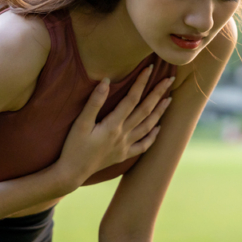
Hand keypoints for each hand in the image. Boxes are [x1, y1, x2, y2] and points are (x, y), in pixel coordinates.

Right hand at [57, 66, 173, 188]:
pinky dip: (152, 136)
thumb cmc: (73, 146)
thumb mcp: (81, 123)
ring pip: (148, 126)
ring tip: (169, 99)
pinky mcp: (123, 155)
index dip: (141, 82)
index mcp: (113, 125)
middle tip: (170, 79)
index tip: (150, 68)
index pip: (132, 99)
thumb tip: (106, 81)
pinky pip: (143, 145)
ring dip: (160, 112)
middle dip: (158, 93)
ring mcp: (125, 146)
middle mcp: (123, 135)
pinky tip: (158, 128)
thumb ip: (94, 102)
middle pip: (145, 110)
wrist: (72, 173)